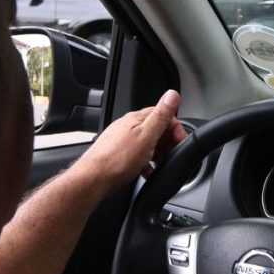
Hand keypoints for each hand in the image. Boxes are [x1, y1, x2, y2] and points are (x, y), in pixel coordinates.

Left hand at [69, 90, 186, 196]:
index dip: (175, 128)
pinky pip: (137, 155)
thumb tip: (172, 94)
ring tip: (159, 165)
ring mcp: (122, 139)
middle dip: (167, 143)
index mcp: (136, 119)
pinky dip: (146, 162)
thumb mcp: (146, 136)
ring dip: (157, 153)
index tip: (180, 142)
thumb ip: (161, 116)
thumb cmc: (117, 160)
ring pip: (147, 143)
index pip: (163, 115)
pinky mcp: (118, 153)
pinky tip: (147, 171)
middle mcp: (128, 126)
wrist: (93, 179)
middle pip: (156, 129)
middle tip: (171, 156)